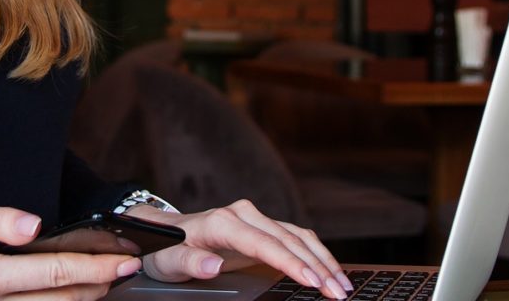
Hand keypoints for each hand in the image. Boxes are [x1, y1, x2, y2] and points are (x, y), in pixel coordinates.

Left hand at [124, 200, 351, 299]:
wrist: (165, 233)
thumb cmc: (166, 249)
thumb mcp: (168, 262)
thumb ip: (189, 263)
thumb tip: (213, 264)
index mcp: (222, 222)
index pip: (264, 243)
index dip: (291, 263)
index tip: (312, 281)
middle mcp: (243, 214)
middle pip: (288, 240)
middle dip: (317, 267)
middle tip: (338, 293)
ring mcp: (255, 218)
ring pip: (298, 237)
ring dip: (323, 260)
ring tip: (342, 284)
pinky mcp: (263, 226)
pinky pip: (296, 237)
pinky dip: (316, 253)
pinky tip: (330, 270)